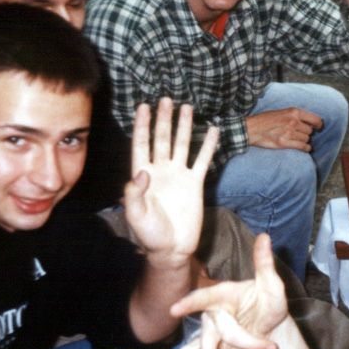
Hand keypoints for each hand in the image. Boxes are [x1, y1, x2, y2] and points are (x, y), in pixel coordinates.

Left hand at [124, 98, 218, 267]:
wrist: (172, 249)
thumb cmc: (149, 235)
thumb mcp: (136, 216)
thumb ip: (134, 194)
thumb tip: (141, 173)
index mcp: (142, 175)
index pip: (141, 144)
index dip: (142, 126)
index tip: (143, 107)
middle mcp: (160, 170)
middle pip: (162, 138)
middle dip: (163, 119)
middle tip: (166, 100)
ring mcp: (178, 175)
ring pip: (181, 145)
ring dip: (184, 127)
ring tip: (187, 108)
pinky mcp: (194, 184)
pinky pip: (202, 161)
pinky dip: (208, 146)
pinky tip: (213, 131)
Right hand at [158, 234, 287, 348]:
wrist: (271, 327)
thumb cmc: (270, 303)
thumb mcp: (272, 284)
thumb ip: (264, 263)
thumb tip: (264, 237)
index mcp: (224, 294)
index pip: (204, 297)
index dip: (190, 303)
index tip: (175, 310)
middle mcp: (213, 311)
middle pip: (218, 329)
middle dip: (238, 342)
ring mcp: (212, 328)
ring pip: (206, 344)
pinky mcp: (213, 343)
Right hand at [246, 107, 322, 150]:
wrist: (252, 128)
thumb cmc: (265, 120)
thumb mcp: (281, 111)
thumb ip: (294, 115)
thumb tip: (308, 122)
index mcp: (293, 112)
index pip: (315, 119)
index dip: (319, 124)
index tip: (318, 127)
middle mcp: (293, 121)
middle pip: (310, 130)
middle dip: (307, 133)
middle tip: (302, 134)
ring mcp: (289, 132)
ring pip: (306, 139)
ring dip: (305, 141)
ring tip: (299, 140)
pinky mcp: (285, 143)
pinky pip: (302, 147)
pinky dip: (306, 148)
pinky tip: (305, 148)